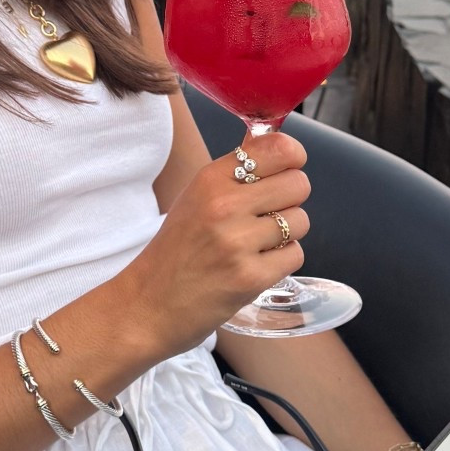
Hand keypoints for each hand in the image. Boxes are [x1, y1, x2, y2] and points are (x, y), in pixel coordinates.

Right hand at [125, 130, 309, 358]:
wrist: (148, 304)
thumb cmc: (176, 250)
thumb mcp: (196, 198)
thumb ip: (236, 172)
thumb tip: (279, 146)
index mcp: (210, 179)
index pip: (277, 148)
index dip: (292, 157)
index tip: (287, 169)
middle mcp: (224, 205)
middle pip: (298, 184)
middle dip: (290, 200)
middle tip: (267, 214)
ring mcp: (237, 242)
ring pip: (301, 221)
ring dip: (286, 234)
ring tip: (256, 244)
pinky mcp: (250, 277)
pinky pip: (295, 255)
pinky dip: (281, 261)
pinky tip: (255, 265)